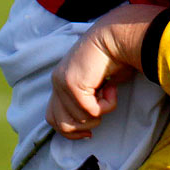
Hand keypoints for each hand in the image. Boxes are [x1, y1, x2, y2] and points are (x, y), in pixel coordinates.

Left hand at [47, 4, 161, 138]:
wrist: (117, 35)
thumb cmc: (115, 55)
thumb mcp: (99, 83)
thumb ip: (90, 97)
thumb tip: (92, 117)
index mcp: (61, 82)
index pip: (53, 118)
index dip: (71, 131)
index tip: (89, 134)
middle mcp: (57, 83)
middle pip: (61, 125)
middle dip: (86, 125)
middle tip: (102, 108)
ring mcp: (62, 83)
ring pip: (78, 120)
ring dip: (100, 112)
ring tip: (109, 92)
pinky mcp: (72, 84)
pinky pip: (90, 111)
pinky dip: (107, 105)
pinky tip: (111, 88)